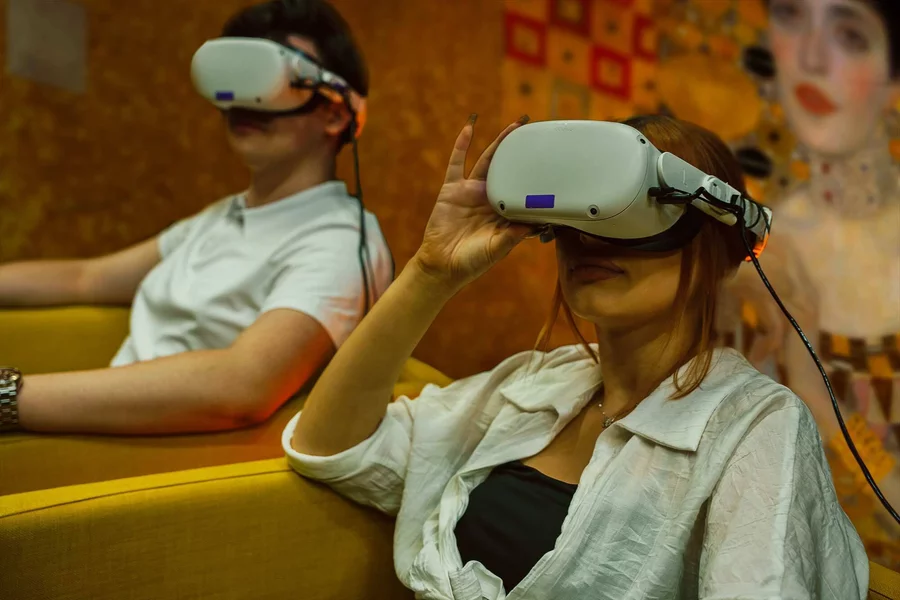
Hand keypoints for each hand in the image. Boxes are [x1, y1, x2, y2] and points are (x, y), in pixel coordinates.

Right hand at [412, 114, 534, 292]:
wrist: (443, 265)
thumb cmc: (472, 261)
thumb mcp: (497, 249)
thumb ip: (513, 236)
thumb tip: (535, 225)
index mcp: (504, 212)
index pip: (523, 190)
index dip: (535, 177)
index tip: (550, 163)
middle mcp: (490, 198)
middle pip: (509, 169)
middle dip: (521, 152)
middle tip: (536, 133)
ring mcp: (471, 192)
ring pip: (488, 161)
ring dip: (499, 143)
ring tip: (514, 125)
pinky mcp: (452, 189)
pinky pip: (457, 162)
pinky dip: (462, 145)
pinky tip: (470, 127)